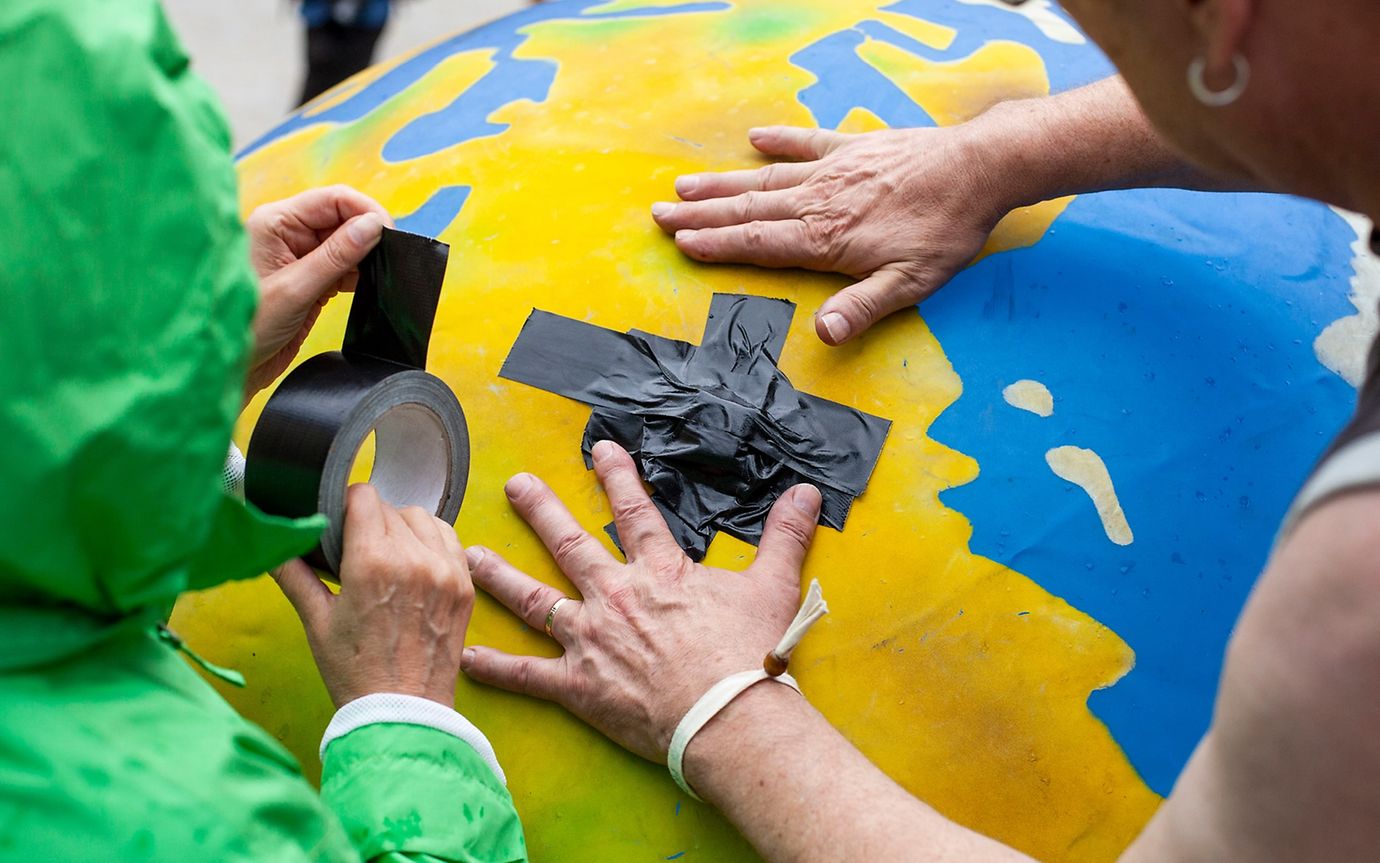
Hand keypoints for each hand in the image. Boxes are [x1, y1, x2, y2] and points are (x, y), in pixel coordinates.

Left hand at [244, 186, 393, 397]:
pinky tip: (369, 285)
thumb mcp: (296, 289)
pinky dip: (359, 274)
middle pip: (342, 218)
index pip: (332, 199)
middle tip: (391, 256)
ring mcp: (299, 257)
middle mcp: (287, 234)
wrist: (232, 367)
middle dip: (368, 234)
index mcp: (275, 222)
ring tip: (381, 273)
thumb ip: (336, 256)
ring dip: (365, 256)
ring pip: (346, 243)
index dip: (365, 211)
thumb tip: (373, 226)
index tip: (390, 234)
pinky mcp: (310, 280)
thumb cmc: (248, 326)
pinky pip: (343, 267)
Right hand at [273, 484, 473, 707]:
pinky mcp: (464, 586)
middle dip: (369, 521)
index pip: (363, 497)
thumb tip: (271, 544)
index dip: (345, 504)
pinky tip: (415, 562)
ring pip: (422, 518)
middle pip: (390, 508)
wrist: (403, 714)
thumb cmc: (356, 672)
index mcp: (373, 563)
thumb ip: (293, 573)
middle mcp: (414, 559)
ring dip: (402, 527)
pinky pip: (450, 540)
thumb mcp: (316, 621)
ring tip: (386, 555)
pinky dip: (431, 542)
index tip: (338, 520)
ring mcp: (445, 571)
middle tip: (355, 549)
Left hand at [460, 440, 822, 760]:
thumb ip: (784, 536)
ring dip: (499, 576)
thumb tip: (807, 493)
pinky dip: (494, 667)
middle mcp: (616, 597)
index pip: (634, 511)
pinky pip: (527, 675)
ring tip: (470, 555)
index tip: (599, 449)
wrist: (727, 716)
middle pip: (570, 544)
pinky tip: (465, 655)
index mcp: (659, 572)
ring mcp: (590, 640)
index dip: (617, 476)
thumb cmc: (750, 655)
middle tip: (516, 485)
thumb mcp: (773, 587)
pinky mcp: (578, 686)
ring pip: (534, 600)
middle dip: (541, 509)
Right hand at [651, 125, 1010, 345]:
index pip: (758, 243)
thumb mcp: (910, 283)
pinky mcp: (854, 147)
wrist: (978, 169)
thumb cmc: (945, 232)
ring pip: (765, 179)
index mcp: (825, 239)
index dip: (717, 245)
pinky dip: (778, 140)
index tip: (680, 243)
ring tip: (685, 186)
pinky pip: (806, 142)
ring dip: (723, 184)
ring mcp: (833, 170)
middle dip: (702, 215)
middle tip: (659, 214)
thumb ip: (861, 307)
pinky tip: (754, 139)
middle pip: (748, 210)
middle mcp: (818, 201)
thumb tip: (822, 335)